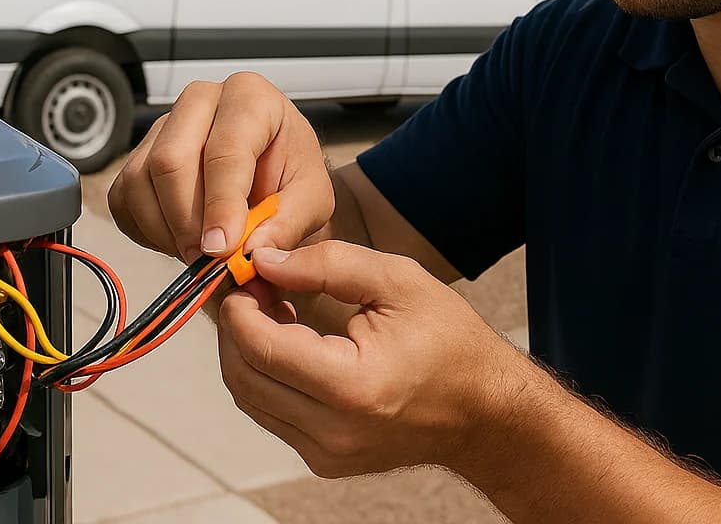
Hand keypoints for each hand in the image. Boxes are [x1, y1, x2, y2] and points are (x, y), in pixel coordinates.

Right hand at [107, 73, 334, 262]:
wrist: (268, 173)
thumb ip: (289, 223)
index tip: (221, 249)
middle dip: (187, 221)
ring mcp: (162, 125)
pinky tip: (179, 240)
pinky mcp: (137, 155)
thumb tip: (251, 252)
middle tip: (206, 259)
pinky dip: (147, 231)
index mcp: (250, 97)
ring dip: (166, 230)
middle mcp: (199, 100)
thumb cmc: (290, 175)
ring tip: (199, 252)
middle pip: (171, 161)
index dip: (220, 204)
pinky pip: (123, 197)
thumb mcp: (311, 199)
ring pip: (140, 180)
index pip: (225, 149)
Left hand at [218, 240, 536, 478]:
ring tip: (271, 309)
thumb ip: (326, 265)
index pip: (261, 346)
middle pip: (243, 377)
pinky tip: (288, 342)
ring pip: (250, 399)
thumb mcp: (398, 280)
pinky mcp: (325, 460)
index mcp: (352, 386)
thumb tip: (266, 260)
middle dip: (235, 327)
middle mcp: (333, 431)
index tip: (246, 273)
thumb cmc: (451, 341)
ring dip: (246, 351)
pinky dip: (267, 375)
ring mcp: (327, 454)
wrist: (486, 411)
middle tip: (252, 287)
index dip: (240, 306)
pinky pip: (272, 414)